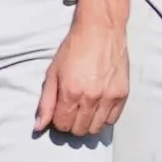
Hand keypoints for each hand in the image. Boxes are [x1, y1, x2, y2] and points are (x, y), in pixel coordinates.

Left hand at [37, 16, 125, 139]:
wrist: (101, 31)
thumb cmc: (73, 50)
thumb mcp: (53, 73)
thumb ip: (46, 102)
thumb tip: (38, 128)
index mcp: (71, 92)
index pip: (62, 125)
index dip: (58, 121)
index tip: (59, 111)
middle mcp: (91, 98)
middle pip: (79, 130)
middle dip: (72, 124)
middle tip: (71, 110)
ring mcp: (109, 97)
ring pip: (96, 128)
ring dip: (87, 123)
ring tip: (84, 109)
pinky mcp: (123, 95)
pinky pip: (112, 120)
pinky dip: (103, 118)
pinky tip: (98, 106)